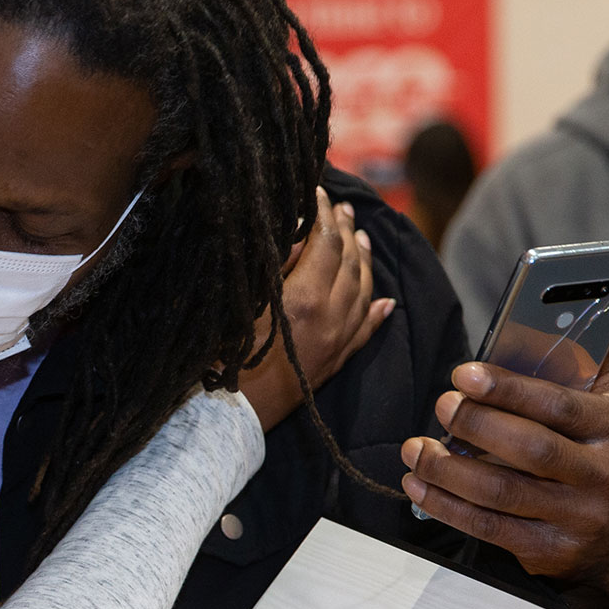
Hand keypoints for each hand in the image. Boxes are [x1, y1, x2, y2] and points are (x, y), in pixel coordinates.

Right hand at [242, 189, 394, 430]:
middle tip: (343, 208)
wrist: (230, 416)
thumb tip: (297, 235)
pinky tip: (385, 301)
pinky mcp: (335, 363)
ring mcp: (337, 342)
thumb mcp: (240, 303)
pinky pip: (366, 332)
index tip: (317, 192)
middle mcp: (330, 318)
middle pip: (349, 263)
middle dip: (347, 230)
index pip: (326, 242)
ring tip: (363, 238)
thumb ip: (274, 267)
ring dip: (365, 262)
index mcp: (305, 298)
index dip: (323, 213)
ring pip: (363, 293)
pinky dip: (377, 312)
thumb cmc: (222, 357)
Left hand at [400, 352, 608, 605]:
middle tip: (441, 406)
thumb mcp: (602, 409)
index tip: (464, 374)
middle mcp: (604, 475)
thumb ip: (581, 363)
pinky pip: (488, 527)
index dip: (509, 389)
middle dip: (476, 424)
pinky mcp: (549, 551)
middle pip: (532, 449)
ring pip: (502, 492)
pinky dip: (445, 505)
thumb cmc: (591, 456)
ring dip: (448, 469)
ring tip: (415, 449)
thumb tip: (558, 309)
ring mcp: (578, 519)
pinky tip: (418, 484)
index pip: (561, 406)